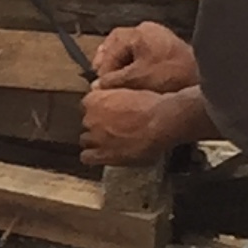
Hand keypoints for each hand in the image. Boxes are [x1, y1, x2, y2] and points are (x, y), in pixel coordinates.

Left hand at [80, 84, 206, 167]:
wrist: (162, 122)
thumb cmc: (152, 104)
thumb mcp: (131, 90)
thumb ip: (114, 93)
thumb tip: (105, 91)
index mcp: (95, 100)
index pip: (88, 105)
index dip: (98, 109)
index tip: (107, 112)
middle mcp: (90, 118)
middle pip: (87, 123)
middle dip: (97, 125)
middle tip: (112, 128)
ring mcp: (95, 137)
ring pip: (85, 140)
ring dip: (95, 141)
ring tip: (109, 142)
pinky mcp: (103, 154)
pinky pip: (87, 157)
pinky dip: (92, 157)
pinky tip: (102, 156)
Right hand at [90, 22, 197, 95]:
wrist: (205, 78)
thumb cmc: (171, 74)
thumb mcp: (136, 78)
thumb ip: (113, 80)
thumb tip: (96, 85)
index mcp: (139, 33)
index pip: (111, 48)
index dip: (103, 68)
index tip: (100, 83)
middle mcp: (149, 30)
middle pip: (119, 44)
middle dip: (110, 61)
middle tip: (104, 78)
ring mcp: (161, 37)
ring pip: (131, 49)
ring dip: (122, 63)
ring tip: (118, 80)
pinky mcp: (169, 48)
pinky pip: (144, 53)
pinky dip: (135, 64)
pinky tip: (135, 77)